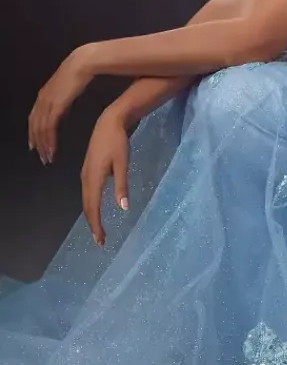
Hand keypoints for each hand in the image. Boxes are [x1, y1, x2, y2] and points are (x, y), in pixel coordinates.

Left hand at [28, 47, 94, 163]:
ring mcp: (48, 103)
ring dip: (44, 145)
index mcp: (43, 96)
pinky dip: (49, 140)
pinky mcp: (56, 106)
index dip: (33, 133)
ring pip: (40, 129)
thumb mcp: (66, 89)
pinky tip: (52, 148)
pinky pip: (49, 127)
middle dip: (37, 143)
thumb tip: (62, 108)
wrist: (82, 64)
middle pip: (34, 126)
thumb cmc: (78, 74)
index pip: (33, 118)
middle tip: (41, 157)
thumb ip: (61, 100)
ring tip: (48, 157)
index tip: (35, 146)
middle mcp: (42, 100)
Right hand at [81, 107, 129, 245]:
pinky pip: (87, 193)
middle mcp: (86, 178)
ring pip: (86, 200)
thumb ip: (122, 186)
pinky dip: (90, 205)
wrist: (109, 123)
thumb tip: (123, 208)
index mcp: (94, 178)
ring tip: (98, 229)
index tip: (100, 240)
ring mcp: (85, 174)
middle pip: (87, 206)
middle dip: (93, 224)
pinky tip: (96, 209)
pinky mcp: (87, 170)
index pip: (93, 207)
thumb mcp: (123, 164)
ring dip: (91, 216)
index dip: (96, 225)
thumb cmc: (118, 142)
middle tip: (100, 241)